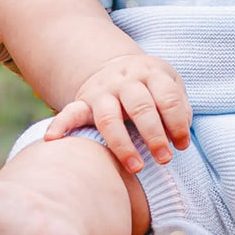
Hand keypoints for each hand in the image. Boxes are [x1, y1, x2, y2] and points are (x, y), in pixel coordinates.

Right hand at [45, 53, 191, 173]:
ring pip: (109, 118)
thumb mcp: (170, 84)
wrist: (117, 66)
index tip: (182, 145)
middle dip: (154, 135)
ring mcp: (103, 91)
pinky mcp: (84, 101)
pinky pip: (70, 112)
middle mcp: (126, 80)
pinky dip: (60, 125)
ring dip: (122, 144)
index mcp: (151, 73)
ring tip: (136, 167)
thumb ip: (179, 107)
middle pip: (140, 107)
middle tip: (165, 159)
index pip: (167, 97)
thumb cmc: (151, 85)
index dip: (177, 123)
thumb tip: (180, 138)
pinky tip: (52, 140)